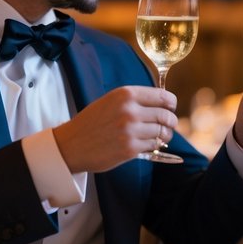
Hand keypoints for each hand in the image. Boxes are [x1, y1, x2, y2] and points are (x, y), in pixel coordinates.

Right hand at [53, 86, 179, 172]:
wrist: (71, 144)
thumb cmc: (92, 122)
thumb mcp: (111, 101)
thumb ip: (134, 100)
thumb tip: (162, 103)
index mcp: (125, 94)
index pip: (163, 97)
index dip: (171, 103)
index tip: (171, 108)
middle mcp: (130, 110)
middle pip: (165, 115)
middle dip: (171, 121)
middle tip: (169, 125)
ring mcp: (130, 130)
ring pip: (162, 132)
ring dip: (165, 136)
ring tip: (161, 137)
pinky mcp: (130, 149)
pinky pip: (153, 146)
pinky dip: (154, 146)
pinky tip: (149, 145)